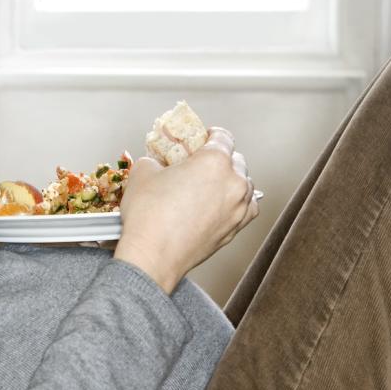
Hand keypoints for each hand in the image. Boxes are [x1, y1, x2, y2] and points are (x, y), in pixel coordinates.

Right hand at [113, 127, 258, 293]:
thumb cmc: (149, 216)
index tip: (204, 138)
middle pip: (236, 160)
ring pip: (245, 185)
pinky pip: (247, 209)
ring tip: (212, 185)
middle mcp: (233, 183)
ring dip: (232, 180)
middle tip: (201, 163)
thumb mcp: (143, 173)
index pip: (222, 137)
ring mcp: (238, 208)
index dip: (211, 134)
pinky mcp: (235, 229)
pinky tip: (225, 204)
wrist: (153, 256)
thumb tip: (157, 164)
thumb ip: (156, 161)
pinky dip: (239, 203)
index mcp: (214, 161)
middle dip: (221, 158)